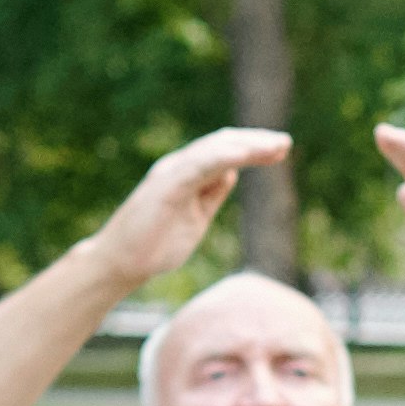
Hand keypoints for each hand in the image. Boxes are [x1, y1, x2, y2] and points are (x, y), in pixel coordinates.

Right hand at [99, 124, 291, 279]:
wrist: (119, 264)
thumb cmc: (154, 244)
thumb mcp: (195, 217)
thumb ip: (211, 194)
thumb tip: (231, 174)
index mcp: (187, 174)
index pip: (223, 152)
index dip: (252, 148)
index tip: (280, 151)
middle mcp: (179, 167)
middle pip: (223, 144)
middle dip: (255, 142)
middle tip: (285, 143)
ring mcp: (171, 174)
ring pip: (214, 149)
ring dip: (247, 146)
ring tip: (276, 146)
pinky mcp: (166, 186)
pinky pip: (198, 165)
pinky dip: (224, 156)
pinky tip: (245, 154)